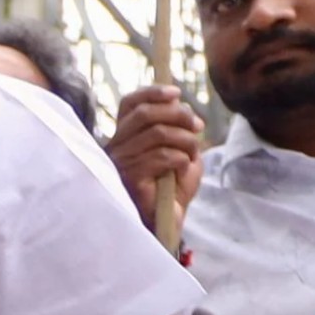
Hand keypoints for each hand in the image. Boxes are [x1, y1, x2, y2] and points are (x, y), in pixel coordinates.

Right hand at [107, 86, 206, 235]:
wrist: (167, 220)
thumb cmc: (172, 187)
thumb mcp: (179, 150)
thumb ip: (177, 127)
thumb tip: (178, 104)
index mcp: (125, 137)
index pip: (129, 104)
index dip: (152, 93)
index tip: (177, 94)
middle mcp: (116, 147)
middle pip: (145, 114)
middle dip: (179, 115)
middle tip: (198, 127)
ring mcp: (120, 163)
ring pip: (159, 134)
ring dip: (186, 141)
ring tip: (192, 155)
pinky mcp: (130, 179)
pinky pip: (163, 156)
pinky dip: (182, 159)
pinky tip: (183, 170)